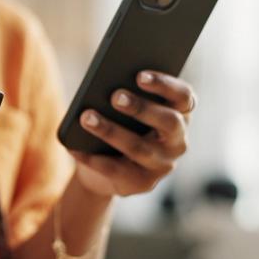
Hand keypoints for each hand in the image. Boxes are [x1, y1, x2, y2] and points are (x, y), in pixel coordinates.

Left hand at [68, 71, 195, 197]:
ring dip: (111, 131)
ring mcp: (163, 165)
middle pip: (169, 122)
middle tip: (115, 96)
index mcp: (180, 113)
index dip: (165, 85)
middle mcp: (178, 140)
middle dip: (141, 108)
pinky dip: (92, 157)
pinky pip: (116, 170)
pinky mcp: (143, 183)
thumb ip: (123, 93)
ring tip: (86, 117)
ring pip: (138, 147)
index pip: (183, 96)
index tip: (140, 75)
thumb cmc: (117, 124)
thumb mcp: (122, 108)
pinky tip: (74, 147)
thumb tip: (105, 83)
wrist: (104, 168)